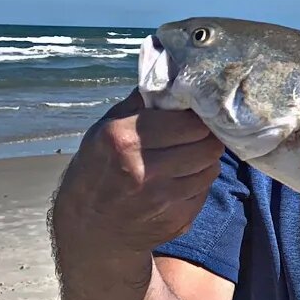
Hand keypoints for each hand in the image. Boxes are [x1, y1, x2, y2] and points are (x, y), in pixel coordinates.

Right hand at [51, 89, 225, 253]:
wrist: (89, 229)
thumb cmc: (97, 169)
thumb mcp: (106, 128)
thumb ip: (140, 102)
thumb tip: (173, 70)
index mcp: (123, 140)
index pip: (190, 122)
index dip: (197, 118)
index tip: (195, 117)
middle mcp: (143, 170)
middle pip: (208, 145)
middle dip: (205, 138)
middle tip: (195, 137)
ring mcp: (161, 200)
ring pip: (211, 168)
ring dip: (203, 161)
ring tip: (185, 159)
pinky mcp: (176, 221)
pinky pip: (204, 192)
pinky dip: (197, 185)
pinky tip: (177, 183)